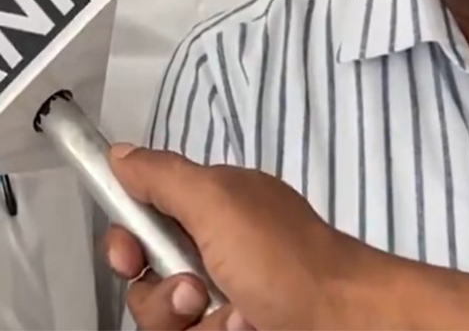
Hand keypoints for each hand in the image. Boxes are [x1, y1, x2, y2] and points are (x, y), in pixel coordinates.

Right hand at [103, 144, 353, 330]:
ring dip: (191, 321)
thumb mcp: (217, 200)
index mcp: (208, 208)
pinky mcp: (231, 329)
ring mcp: (224, 299)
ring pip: (165, 318)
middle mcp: (212, 253)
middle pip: (144, 278)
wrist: (350, 326)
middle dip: (160, 292)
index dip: (124, 238)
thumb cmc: (289, 262)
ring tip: (235, 318)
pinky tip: (244, 328)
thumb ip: (160, 175)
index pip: (139, 217)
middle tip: (192, 291)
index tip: (130, 256)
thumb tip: (118, 155)